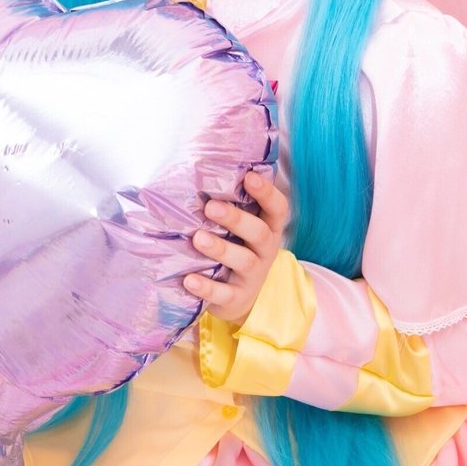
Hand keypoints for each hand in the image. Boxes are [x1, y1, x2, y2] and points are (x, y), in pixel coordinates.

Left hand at [184, 171, 288, 324]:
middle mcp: (265, 251)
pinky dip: (207, 287)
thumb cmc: (235, 247)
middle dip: (237, 219)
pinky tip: (189, 280)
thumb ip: (231, 204)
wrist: (238, 297)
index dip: (266, 192)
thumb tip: (202, 166)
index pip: (277, 208)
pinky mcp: (237, 298)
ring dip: (221, 248)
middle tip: (211, 207)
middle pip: (260, 233)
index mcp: (268, 228)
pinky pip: (224, 294)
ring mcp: (253, 276)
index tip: (249, 177)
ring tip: (198, 238)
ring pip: (244, 261)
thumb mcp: (240, 228)